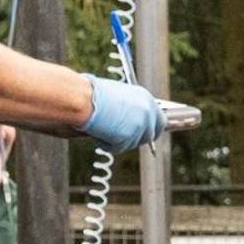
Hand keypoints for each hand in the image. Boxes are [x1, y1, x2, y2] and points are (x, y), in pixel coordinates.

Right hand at [77, 77, 201, 152]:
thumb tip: (133, 123)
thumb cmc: (95, 95)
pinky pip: (118, 149)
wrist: (84, 99)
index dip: (151, 129)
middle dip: (137, 139)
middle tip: (121, 138)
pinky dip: (107, 144)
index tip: (143, 134)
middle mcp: (147, 113)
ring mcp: (139, 126)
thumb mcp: (120, 97)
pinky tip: (98, 133)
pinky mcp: (128, 137)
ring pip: (132, 144)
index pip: (160, 121)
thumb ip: (132, 110)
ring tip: (103, 127)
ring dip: (118, 140)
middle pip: (150, 136)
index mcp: (146, 99)